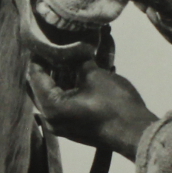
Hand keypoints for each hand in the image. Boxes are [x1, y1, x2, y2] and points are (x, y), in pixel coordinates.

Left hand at [28, 60, 159, 158]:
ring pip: (51, 95)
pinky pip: (61, 103)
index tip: (44, 40)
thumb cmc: (114, 104)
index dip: (39, 56)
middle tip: (55, 47)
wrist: (136, 132)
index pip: (35, 76)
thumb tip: (73, 50)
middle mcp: (50, 119)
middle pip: (39, 87)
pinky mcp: (72, 126)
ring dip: (58, 77)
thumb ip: (78, 61)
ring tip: (66, 57)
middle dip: (48, 66)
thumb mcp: (94, 75)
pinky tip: (75, 73)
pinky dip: (66, 88)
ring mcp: (61, 125)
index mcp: (51, 107)